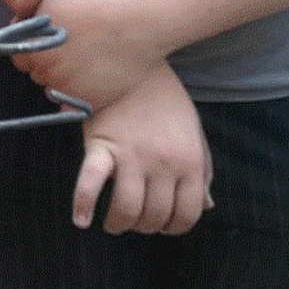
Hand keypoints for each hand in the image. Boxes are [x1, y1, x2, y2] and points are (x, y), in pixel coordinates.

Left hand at [13, 0, 164, 111]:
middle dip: (47, 61)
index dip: (30, 47)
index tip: (46, 39)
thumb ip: (26, 1)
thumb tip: (16, 19)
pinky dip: (83, 88)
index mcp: (36, 49)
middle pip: (38, 74)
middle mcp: (50, 74)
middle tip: (70, 45)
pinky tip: (96, 69)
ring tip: (85, 55)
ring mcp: (72, 90)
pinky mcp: (94, 101)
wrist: (140, 18)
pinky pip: (77, 101)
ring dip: (64, 76)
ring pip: (58, 88)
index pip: (19, 58)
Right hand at [70, 63, 211, 234]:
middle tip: (136, 222)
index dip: (175, 227)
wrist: (134, 62)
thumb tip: (207, 205)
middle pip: (154, 215)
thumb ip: (203, 170)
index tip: (163, 226)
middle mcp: (162, 163)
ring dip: (120, 223)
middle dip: (145, 226)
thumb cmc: (166, 98)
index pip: (187, 213)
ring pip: (126, 208)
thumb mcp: (193, 132)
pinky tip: (81, 220)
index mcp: (189, 161)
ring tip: (114, 223)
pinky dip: (82, 204)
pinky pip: (90, 181)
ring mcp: (131, 155)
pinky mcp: (102, 145)